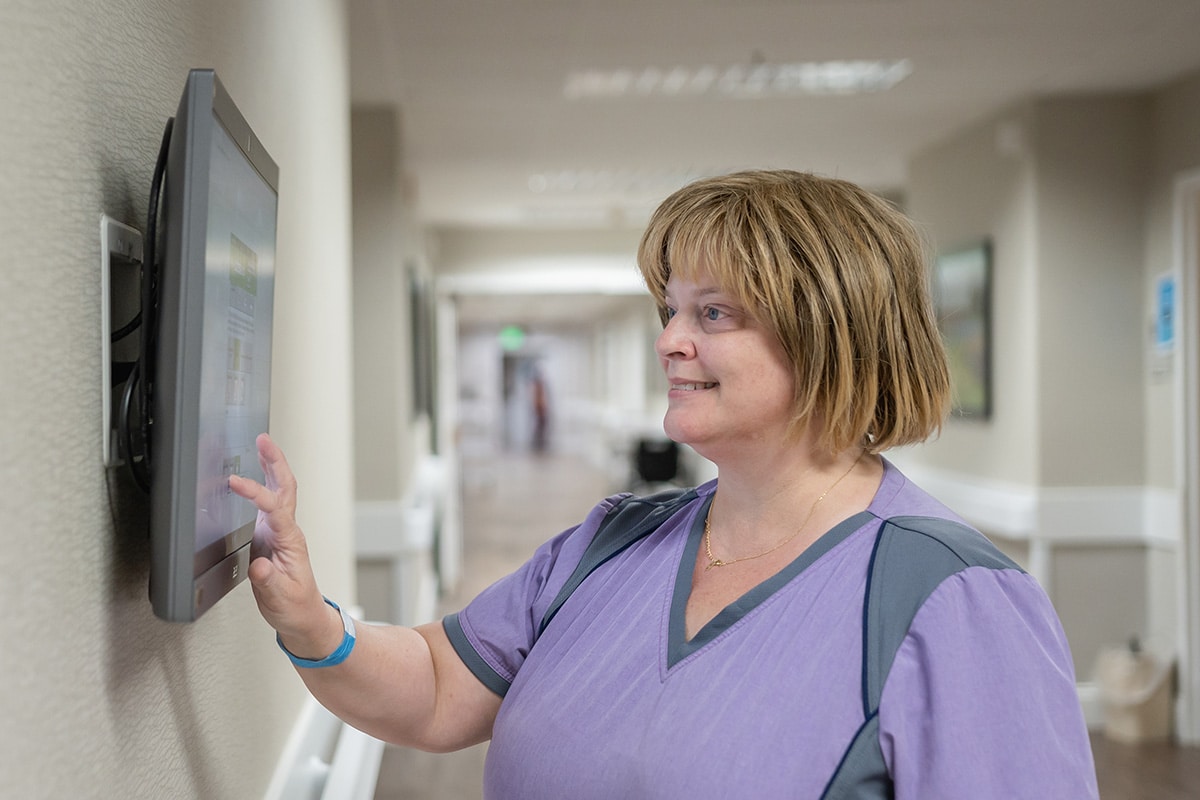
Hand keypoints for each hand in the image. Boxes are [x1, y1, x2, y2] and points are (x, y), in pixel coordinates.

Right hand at [229, 434, 331, 644]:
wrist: (303, 617)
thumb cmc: (295, 607)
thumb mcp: (280, 598)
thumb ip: (269, 581)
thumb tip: (260, 566)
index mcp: (289, 541)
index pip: (273, 508)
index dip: (255, 493)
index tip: (235, 483)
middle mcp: (286, 531)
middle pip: (285, 487)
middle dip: (275, 462)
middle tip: (263, 439)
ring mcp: (280, 532)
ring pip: (280, 491)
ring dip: (272, 467)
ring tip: (261, 444)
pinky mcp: (271, 536)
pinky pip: (268, 503)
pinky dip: (262, 484)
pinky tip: (252, 475)